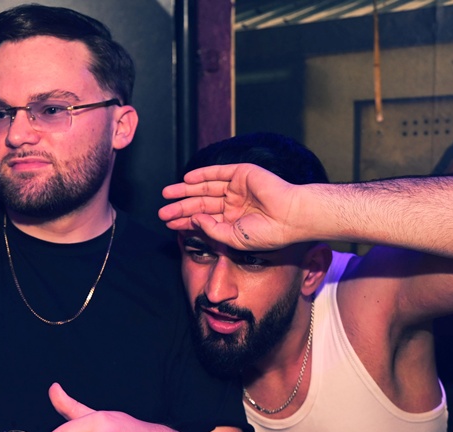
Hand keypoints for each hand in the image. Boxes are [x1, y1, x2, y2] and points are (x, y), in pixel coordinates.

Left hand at [158, 163, 300, 249]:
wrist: (290, 218)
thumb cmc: (267, 234)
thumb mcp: (232, 238)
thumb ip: (212, 230)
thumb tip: (193, 219)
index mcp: (234, 221)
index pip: (204, 220)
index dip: (186, 222)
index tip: (168, 224)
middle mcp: (235, 204)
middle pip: (201, 203)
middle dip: (181, 207)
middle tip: (162, 211)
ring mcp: (238, 188)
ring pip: (206, 188)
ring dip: (186, 190)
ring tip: (167, 194)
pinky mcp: (243, 174)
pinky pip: (219, 172)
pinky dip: (202, 174)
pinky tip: (186, 179)